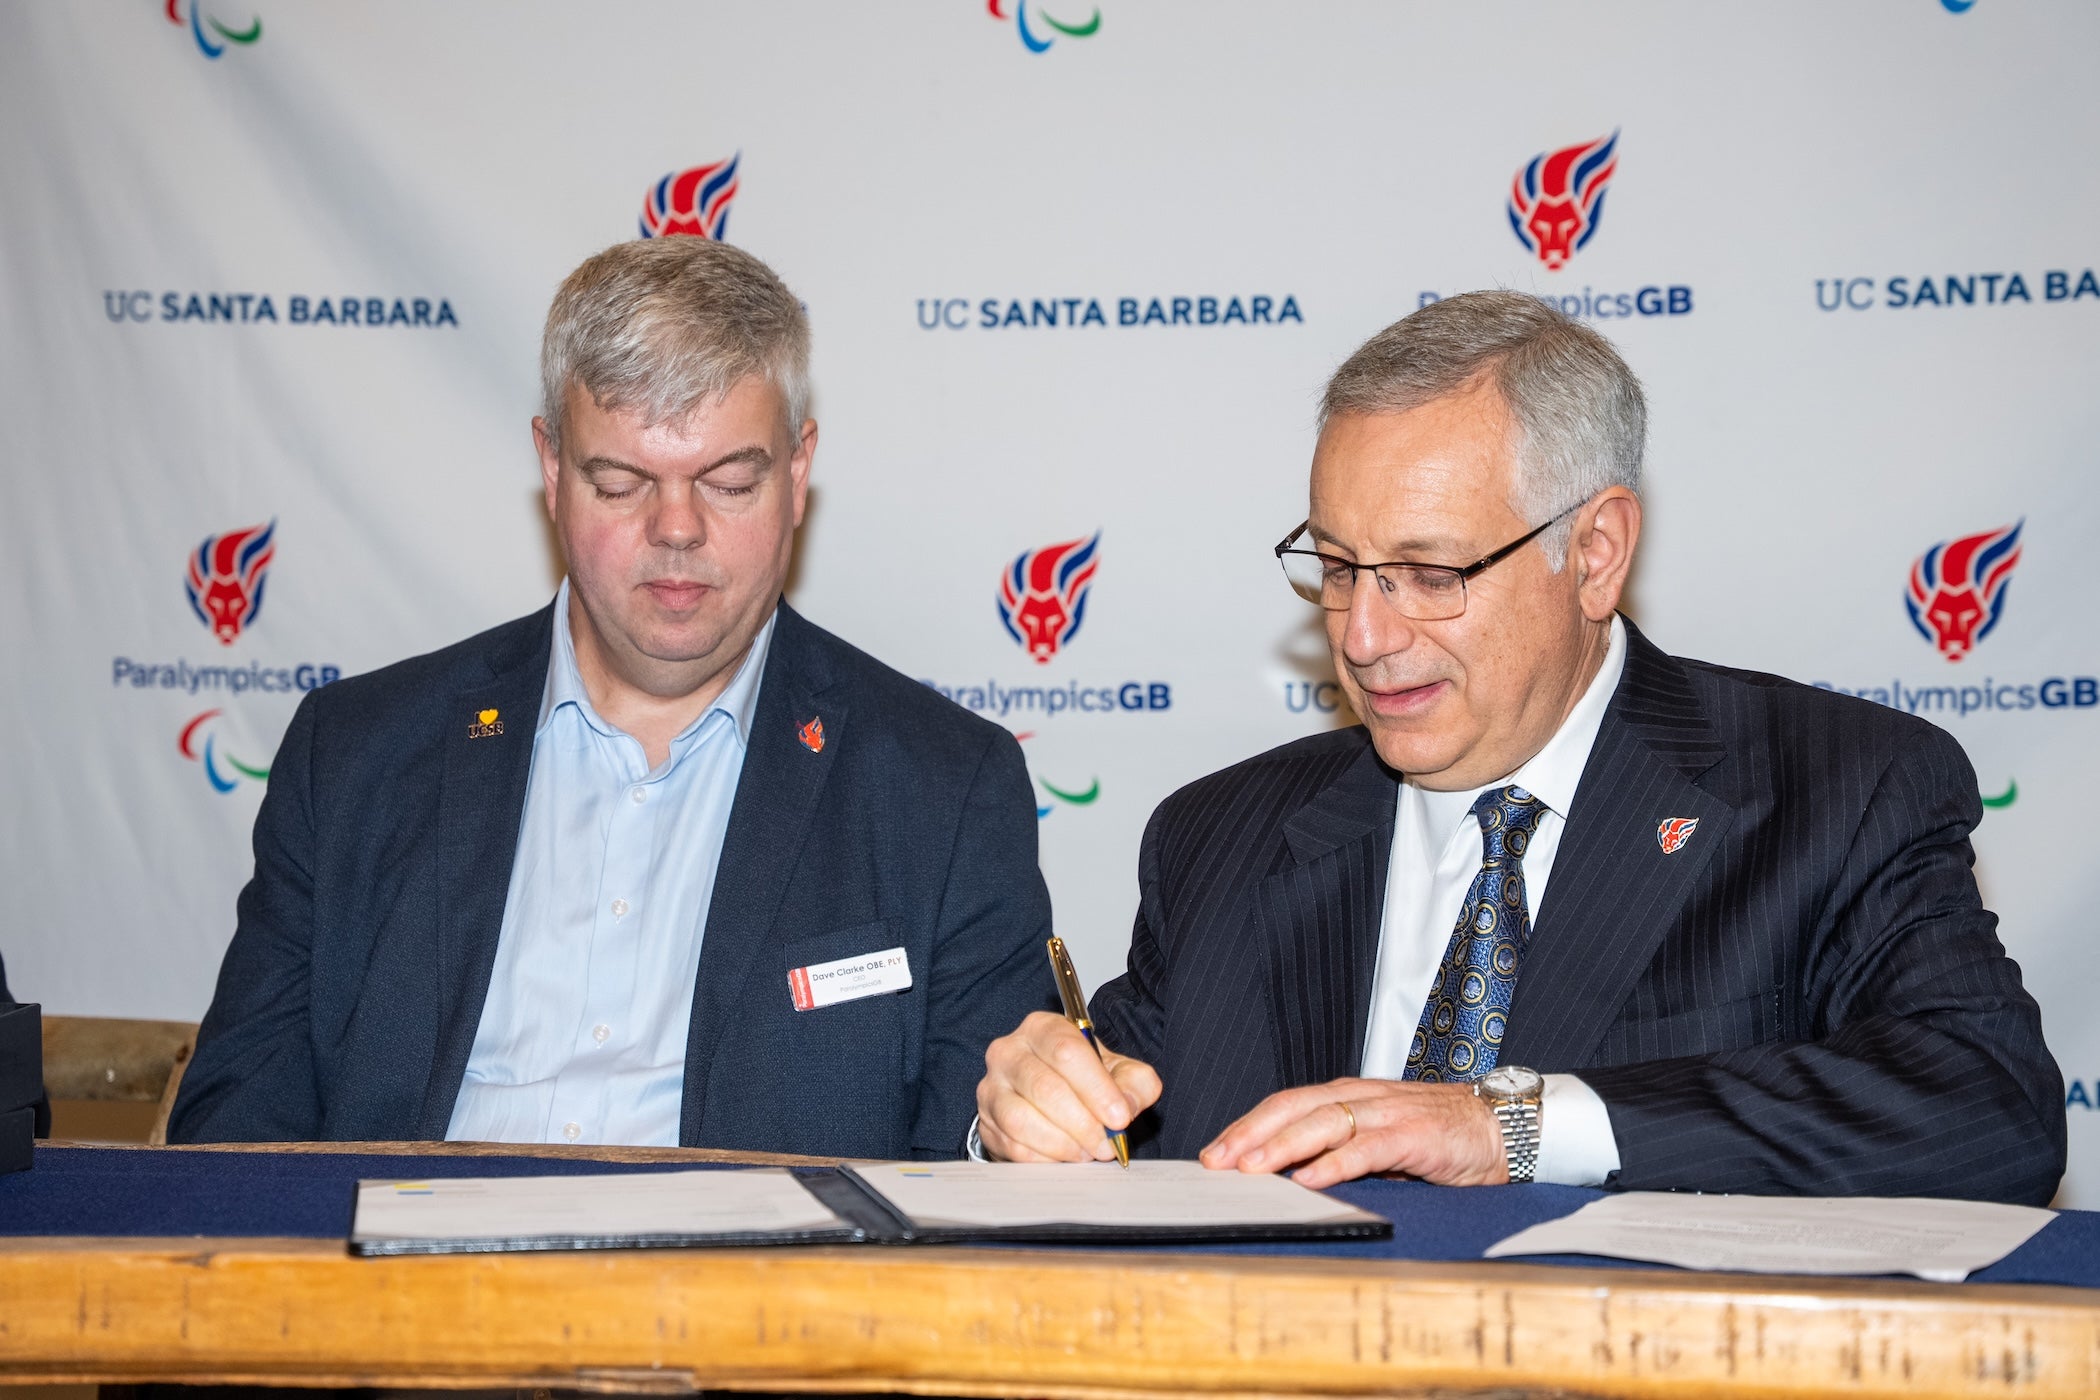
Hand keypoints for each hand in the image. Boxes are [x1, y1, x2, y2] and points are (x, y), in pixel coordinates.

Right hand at [977, 1011, 1162, 1161]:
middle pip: (1045, 1087)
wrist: (1049, 1098)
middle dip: (1082, 1123)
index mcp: (1042, 1027)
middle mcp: (1009, 1051)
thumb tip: (1126, 1104)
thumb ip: (1135, 1083)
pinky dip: (1043, 1158)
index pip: (1066, 1051)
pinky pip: (1012, 1145)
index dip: (1096, 1088)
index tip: (1119, 1117)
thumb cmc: (1082, 1079)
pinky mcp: (986, 1121)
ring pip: (1022, 1120)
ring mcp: (992, 1087)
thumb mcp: (1119, 1071)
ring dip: (1062, 1143)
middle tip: (1106, 1144)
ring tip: (1086, 1152)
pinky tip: (1064, 1158)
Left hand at [1199, 1077, 1505, 1188]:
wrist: (1501, 1128)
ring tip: (1251, 1169)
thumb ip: (1340, 1151)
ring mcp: (1387, 1114)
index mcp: (1348, 1096)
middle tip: (1216, 1162)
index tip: (1215, 1153)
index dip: (1247, 1125)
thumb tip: (1291, 1176)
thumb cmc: (1438, 1138)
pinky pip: (1366, 1148)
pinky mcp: (1413, 1136)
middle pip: (1292, 1107)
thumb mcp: (1379, 1142)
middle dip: (1250, 1133)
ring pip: (1322, 1122)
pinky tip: (1310, 1179)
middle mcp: (1361, 1098)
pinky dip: (1335, 1163)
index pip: (1285, 1104)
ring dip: (1282, 1146)